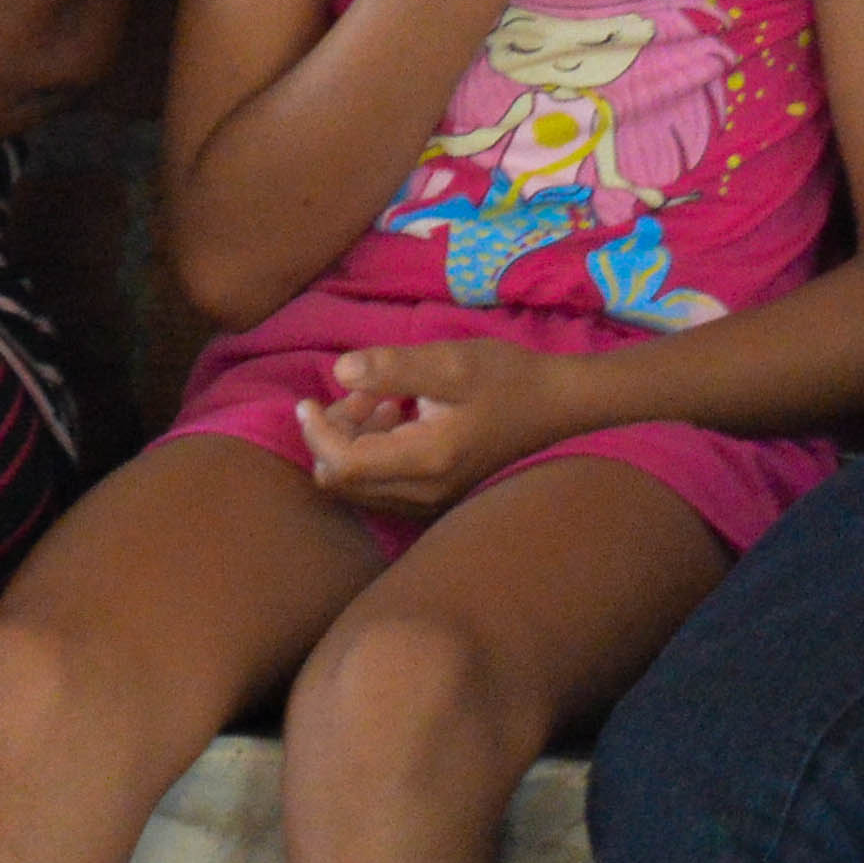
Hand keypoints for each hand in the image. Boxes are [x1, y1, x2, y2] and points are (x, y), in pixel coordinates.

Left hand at [294, 338, 577, 517]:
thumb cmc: (506, 378)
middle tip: (361, 391)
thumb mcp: (450, 362)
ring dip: (353, 440)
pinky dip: (372, 449)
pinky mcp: (433, 495)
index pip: (343, 464)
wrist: (555, 404)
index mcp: (425, 461)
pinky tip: (397, 414)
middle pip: (344, 480)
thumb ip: (393, 367)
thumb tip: (339, 370)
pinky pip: (380, 482)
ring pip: (359, 484)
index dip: (316, 433)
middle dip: (334, 434)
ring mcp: (429, 500)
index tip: (308, 398)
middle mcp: (422, 492)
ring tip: (383, 398)